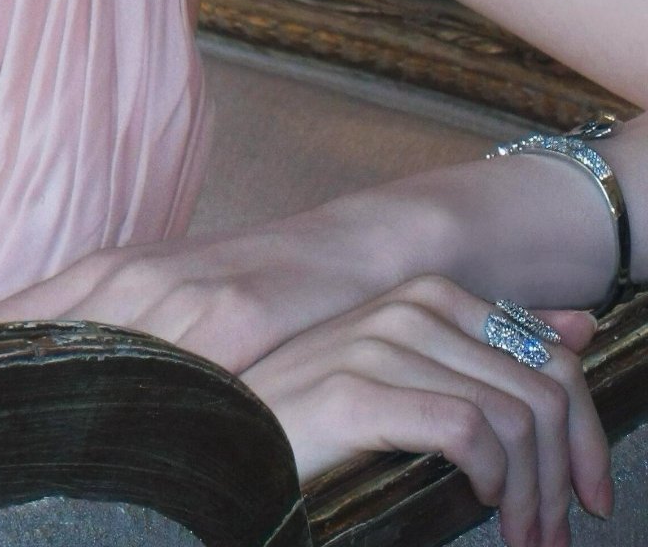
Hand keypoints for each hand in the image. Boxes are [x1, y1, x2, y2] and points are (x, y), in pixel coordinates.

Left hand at [0, 207, 413, 375]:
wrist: (354, 249)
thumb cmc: (253, 293)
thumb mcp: (168, 308)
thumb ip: (106, 341)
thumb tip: (30, 394)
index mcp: (100, 278)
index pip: (2, 322)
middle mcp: (127, 278)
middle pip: (27, 344)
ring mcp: (181, 294)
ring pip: (90, 361)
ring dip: (37, 413)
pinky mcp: (238, 315)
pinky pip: (177, 370)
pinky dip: (141, 408)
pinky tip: (109, 452)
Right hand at [235, 274, 610, 546]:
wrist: (230, 432)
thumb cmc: (321, 412)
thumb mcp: (416, 375)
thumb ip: (492, 348)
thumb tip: (581, 328)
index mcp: (425, 296)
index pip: (547, 353)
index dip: (585, 430)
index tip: (590, 491)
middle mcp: (406, 307)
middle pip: (539, 389)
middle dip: (565, 472)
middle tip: (556, 531)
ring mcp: (377, 344)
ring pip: (510, 414)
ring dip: (532, 491)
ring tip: (522, 533)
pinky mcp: (355, 391)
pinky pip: (464, 428)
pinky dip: (491, 475)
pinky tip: (480, 498)